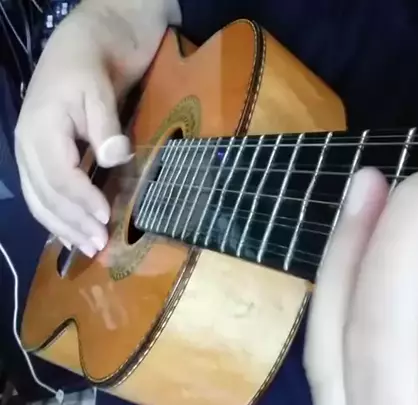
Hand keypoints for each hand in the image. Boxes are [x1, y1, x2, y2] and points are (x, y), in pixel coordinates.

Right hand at [14, 27, 131, 256]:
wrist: (79, 50)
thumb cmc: (90, 70)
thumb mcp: (100, 91)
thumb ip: (106, 127)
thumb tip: (116, 157)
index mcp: (40, 130)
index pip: (61, 177)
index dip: (83, 201)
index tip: (107, 218)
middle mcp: (27, 147)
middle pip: (47, 196)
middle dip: (73, 223)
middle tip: (100, 246)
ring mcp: (29, 153)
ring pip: (40, 200)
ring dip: (63, 226)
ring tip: (89, 248)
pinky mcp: (39, 158)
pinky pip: (41, 193)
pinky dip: (56, 216)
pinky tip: (70, 233)